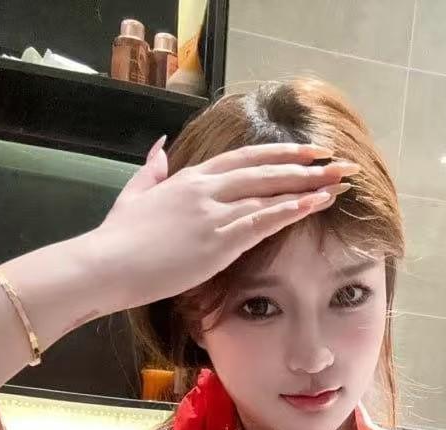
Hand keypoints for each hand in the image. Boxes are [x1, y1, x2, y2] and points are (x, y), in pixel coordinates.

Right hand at [86, 138, 356, 313]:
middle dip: (305, 165)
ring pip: (269, 193)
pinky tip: (314, 205)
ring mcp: (213, 214)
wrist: (106, 264)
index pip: (244, 159)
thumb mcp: (135, 195)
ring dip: (307, 186)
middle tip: (337, 162)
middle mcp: (206, 190)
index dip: (278, 153)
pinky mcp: (216, 242)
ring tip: (338, 183)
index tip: (306, 151)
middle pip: (265, 170)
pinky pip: (262, 221)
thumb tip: (159, 150)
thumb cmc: (118, 238)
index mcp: (189, 179)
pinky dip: (290, 210)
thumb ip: (151, 171)